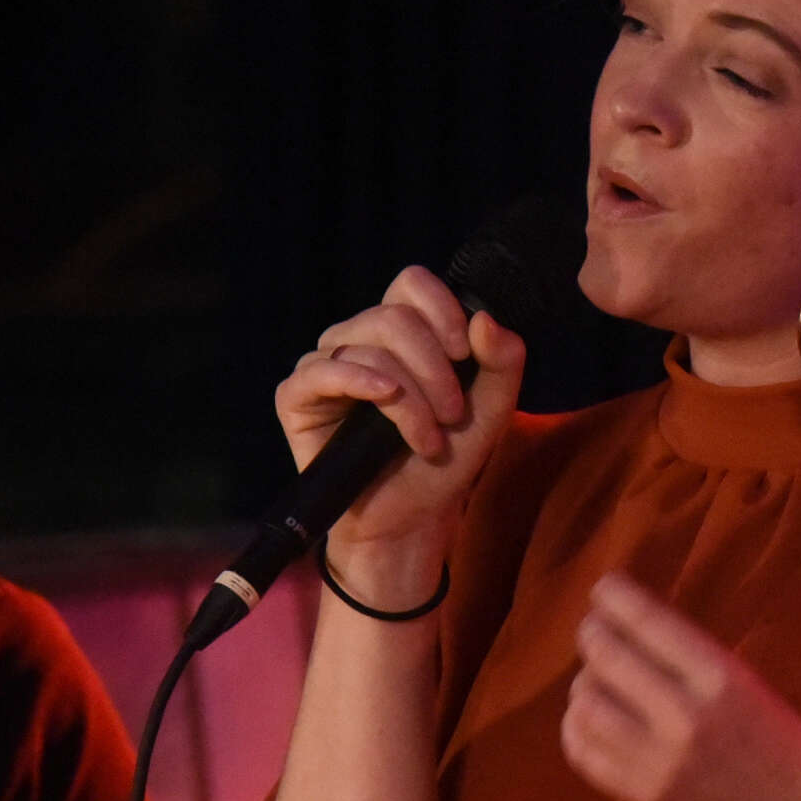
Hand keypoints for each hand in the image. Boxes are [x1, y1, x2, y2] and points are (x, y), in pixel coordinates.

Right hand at [273, 266, 528, 580]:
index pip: (412, 282)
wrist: (411, 518)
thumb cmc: (446, 460)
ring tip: (429, 441)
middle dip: (434, 369)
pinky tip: (385, 399)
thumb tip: (484, 317)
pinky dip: (360, 380)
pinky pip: (321, 370)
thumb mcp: (491, 411)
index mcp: (401, 332)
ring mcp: (325, 365)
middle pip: (394, 317)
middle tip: (454, 416)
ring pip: (367, 346)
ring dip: (410, 397)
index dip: (441, 309)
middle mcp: (358, 339)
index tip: (464, 353)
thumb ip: (502, 362)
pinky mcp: (297, 397)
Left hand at [562, 574, 800, 800]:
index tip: (602, 588)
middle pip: (608, 659)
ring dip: (583, 684)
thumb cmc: (774, 739)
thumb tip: (627, 620)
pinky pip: (583, 751)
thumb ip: (692, 655)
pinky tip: (589, 718)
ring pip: (586, 704)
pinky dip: (576, 727)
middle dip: (593, 635)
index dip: (616, 598)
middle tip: (594, 632)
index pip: (650, 624)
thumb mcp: (747, 682)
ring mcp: (661, 761)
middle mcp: (687, 718)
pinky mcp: (644, 794)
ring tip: (596, 681)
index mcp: (721, 679)